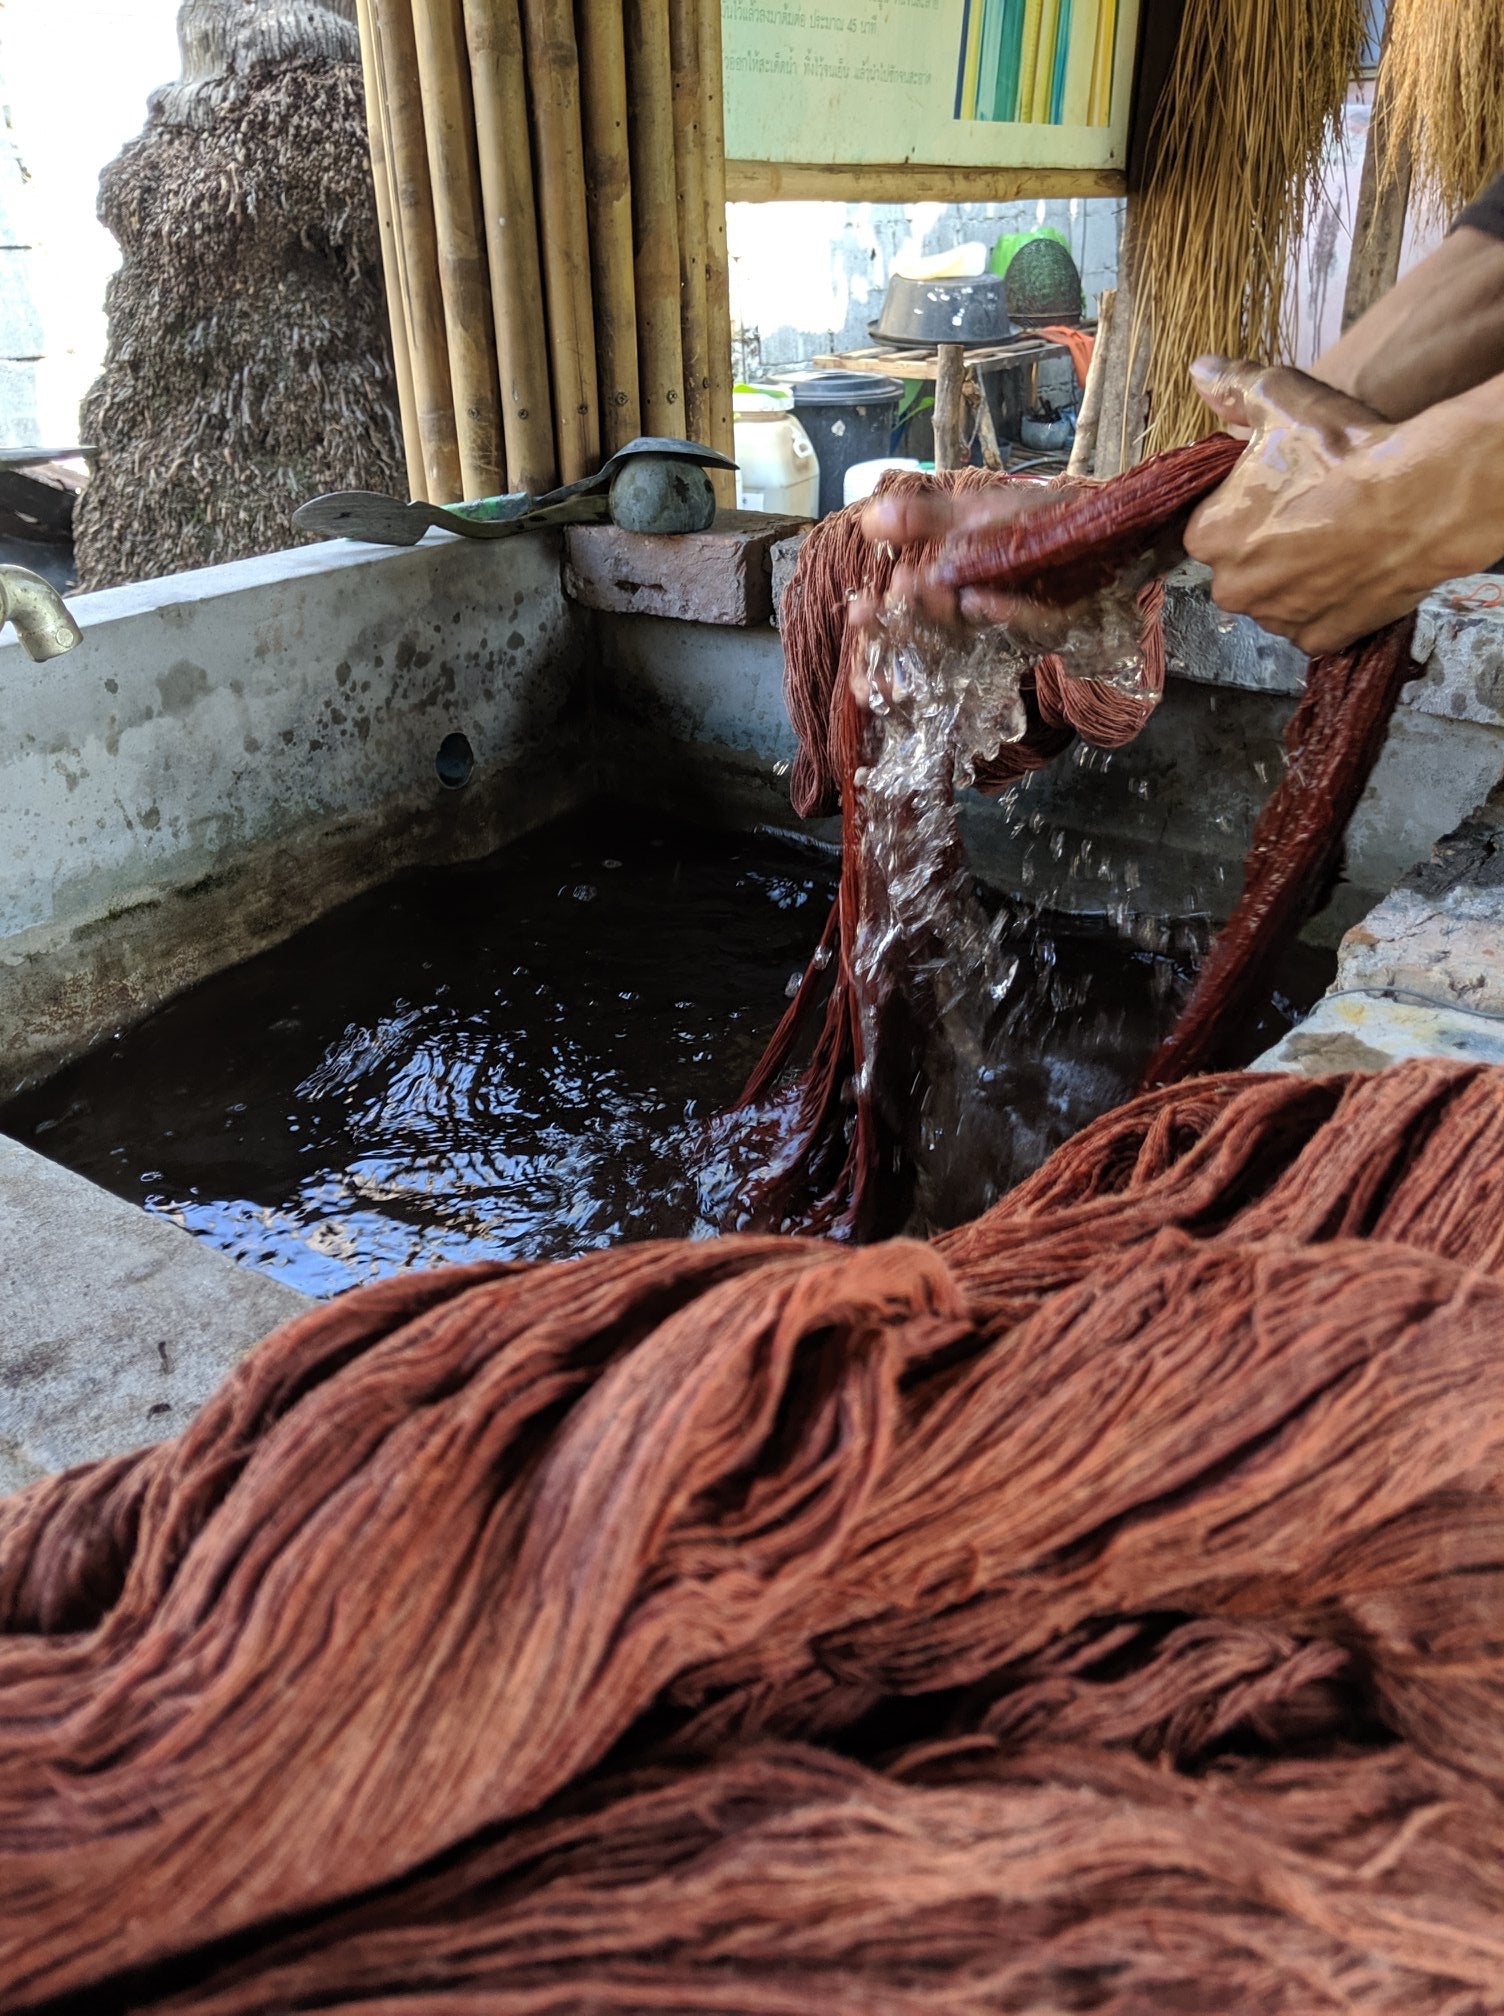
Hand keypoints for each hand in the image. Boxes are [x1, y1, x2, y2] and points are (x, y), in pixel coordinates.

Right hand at [847, 485, 1079, 707]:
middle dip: (899, 638)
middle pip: (930, 636)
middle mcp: (976, 615)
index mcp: (952, 590)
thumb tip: (869, 520)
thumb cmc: (1032, 522)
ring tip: (919, 601)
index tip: (854, 615)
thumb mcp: (971, 512)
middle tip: (873, 627)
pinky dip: (1004, 614)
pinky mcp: (1053, 625)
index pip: (906, 614)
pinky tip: (980, 602)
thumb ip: (923, 520)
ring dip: (943, 623)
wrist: (1101, 526)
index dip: (878, 624)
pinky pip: (1027, 625)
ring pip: (971, 637)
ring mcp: (1013, 625)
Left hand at [1183, 357, 1472, 654]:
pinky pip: (1313, 622)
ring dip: (1298, 575)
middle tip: (1310, 513)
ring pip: (1277, 596)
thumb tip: (1200, 371)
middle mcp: (1232, 587)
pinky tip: (1351, 568)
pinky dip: (1329, 602)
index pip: (1210, 527)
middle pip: (1241, 566)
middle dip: (1267, 546)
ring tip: (1336, 538)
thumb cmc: (1345, 451)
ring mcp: (1277, 618)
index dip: (1244, 507)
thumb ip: (1234, 387)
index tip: (1276, 491)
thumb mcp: (1282, 400)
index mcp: (1209, 536)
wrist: (1418, 497)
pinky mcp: (1320, 636)